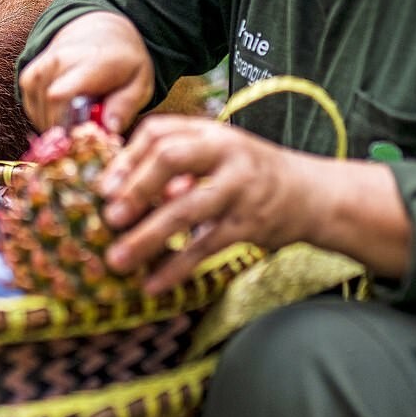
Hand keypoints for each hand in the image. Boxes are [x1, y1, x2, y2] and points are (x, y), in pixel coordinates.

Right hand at [19, 11, 154, 132]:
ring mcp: (41, 67)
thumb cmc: (124, 62)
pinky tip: (64, 115)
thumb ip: (125, 106)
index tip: (79, 138)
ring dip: (56, 126)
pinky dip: (45, 118)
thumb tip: (109, 130)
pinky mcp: (30, 76)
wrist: (101, 30)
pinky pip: (30, 107)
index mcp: (91, 63)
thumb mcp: (139, 82)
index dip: (63, 123)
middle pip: (48, 109)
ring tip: (78, 122)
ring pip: (38, 112)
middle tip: (85, 135)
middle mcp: (59, 61)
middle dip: (66, 130)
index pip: (60, 95)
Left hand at [99, 114, 411, 293]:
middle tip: (108, 217)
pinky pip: (205, 247)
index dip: (127, 157)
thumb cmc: (252, 173)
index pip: (159, 132)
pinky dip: (176, 267)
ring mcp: (238, 188)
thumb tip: (120, 186)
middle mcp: (225, 153)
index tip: (102, 186)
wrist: (313, 194)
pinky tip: (153, 284)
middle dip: (135, 188)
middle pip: (171, 158)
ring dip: (147, 236)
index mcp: (210, 132)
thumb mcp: (219, 152)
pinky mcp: (248, 223)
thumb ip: (178, 160)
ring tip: (117, 259)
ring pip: (185, 209)